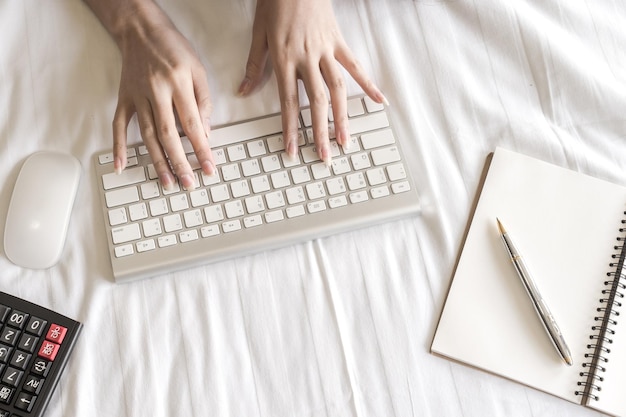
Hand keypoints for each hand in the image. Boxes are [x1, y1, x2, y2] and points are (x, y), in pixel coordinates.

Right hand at [101, 2, 214, 189]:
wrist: (141, 30)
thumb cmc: (174, 48)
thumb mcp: (198, 69)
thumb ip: (204, 101)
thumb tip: (206, 132)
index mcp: (179, 84)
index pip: (193, 125)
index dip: (201, 149)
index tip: (209, 168)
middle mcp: (156, 92)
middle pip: (169, 135)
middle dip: (180, 162)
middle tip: (189, 184)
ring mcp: (137, 96)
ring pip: (147, 135)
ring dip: (157, 161)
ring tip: (167, 181)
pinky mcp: (124, 98)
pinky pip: (119, 125)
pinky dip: (118, 146)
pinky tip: (121, 165)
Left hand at [238, 0, 386, 163]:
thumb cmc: (275, 3)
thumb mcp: (258, 34)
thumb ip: (254, 66)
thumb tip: (243, 91)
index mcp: (284, 59)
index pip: (288, 102)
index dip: (291, 128)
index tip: (292, 150)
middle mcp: (307, 58)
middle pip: (317, 101)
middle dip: (320, 132)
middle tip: (325, 156)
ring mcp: (326, 50)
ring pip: (338, 89)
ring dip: (342, 117)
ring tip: (345, 140)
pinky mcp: (339, 41)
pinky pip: (355, 66)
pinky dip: (368, 83)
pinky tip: (379, 100)